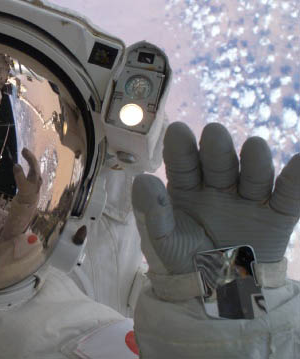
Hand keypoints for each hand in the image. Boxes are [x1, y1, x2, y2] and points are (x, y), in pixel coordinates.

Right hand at [13, 148, 41, 203]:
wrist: (26, 207)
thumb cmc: (25, 197)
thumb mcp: (22, 187)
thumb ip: (19, 176)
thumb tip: (16, 165)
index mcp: (36, 178)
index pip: (34, 165)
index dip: (29, 156)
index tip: (23, 150)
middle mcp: (37, 178)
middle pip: (35, 165)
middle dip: (30, 156)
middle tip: (23, 150)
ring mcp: (34, 180)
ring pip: (33, 167)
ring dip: (29, 159)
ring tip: (23, 153)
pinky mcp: (31, 182)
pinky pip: (30, 170)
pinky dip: (28, 164)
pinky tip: (24, 162)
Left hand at [132, 122, 299, 273]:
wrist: (215, 296)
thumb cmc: (181, 262)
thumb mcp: (161, 240)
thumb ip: (151, 212)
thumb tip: (142, 180)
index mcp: (187, 188)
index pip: (183, 164)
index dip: (180, 147)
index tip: (178, 131)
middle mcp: (218, 187)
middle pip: (219, 163)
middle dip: (217, 148)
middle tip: (214, 134)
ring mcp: (248, 200)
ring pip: (254, 175)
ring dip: (255, 161)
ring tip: (254, 146)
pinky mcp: (276, 217)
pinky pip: (289, 197)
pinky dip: (296, 180)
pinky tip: (299, 162)